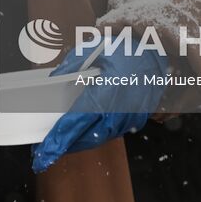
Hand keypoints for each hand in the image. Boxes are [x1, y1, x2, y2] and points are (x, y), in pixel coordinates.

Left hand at [32, 40, 167, 172]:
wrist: (156, 51)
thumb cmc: (123, 49)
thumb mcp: (92, 49)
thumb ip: (70, 66)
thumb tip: (53, 80)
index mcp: (105, 93)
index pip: (76, 122)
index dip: (59, 138)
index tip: (44, 151)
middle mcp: (118, 110)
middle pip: (87, 137)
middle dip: (66, 146)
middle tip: (46, 152)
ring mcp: (130, 117)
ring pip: (100, 138)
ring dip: (81, 142)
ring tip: (62, 144)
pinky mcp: (136, 119)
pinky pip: (113, 132)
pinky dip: (96, 135)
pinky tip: (84, 135)